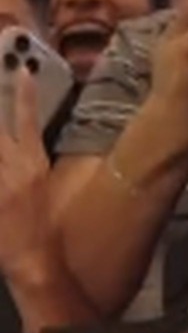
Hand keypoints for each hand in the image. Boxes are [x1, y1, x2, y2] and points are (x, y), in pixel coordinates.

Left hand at [0, 70, 53, 287]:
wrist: (36, 261)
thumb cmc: (39, 226)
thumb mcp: (37, 186)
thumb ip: (23, 163)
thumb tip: (15, 144)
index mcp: (33, 165)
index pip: (28, 121)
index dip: (24, 95)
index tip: (23, 70)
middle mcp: (16, 169)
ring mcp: (0, 185)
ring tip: (1, 160)